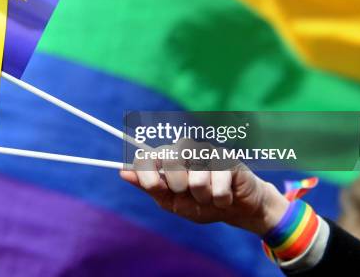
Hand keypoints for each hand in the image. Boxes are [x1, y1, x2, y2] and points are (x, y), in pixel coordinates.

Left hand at [120, 161, 288, 235]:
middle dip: (178, 187)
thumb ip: (150, 187)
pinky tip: (226, 195)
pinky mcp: (227, 159)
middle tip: (189, 192)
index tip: (152, 186)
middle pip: (170, 161)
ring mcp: (207, 151)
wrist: (236, 210)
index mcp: (168, 158)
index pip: (148, 155)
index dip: (146, 171)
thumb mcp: (172, 202)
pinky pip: (217, 186)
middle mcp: (185, 149)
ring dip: (203, 197)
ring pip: (195, 179)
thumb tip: (122, 172)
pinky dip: (220, 199)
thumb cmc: (202, 204)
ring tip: (209, 196)